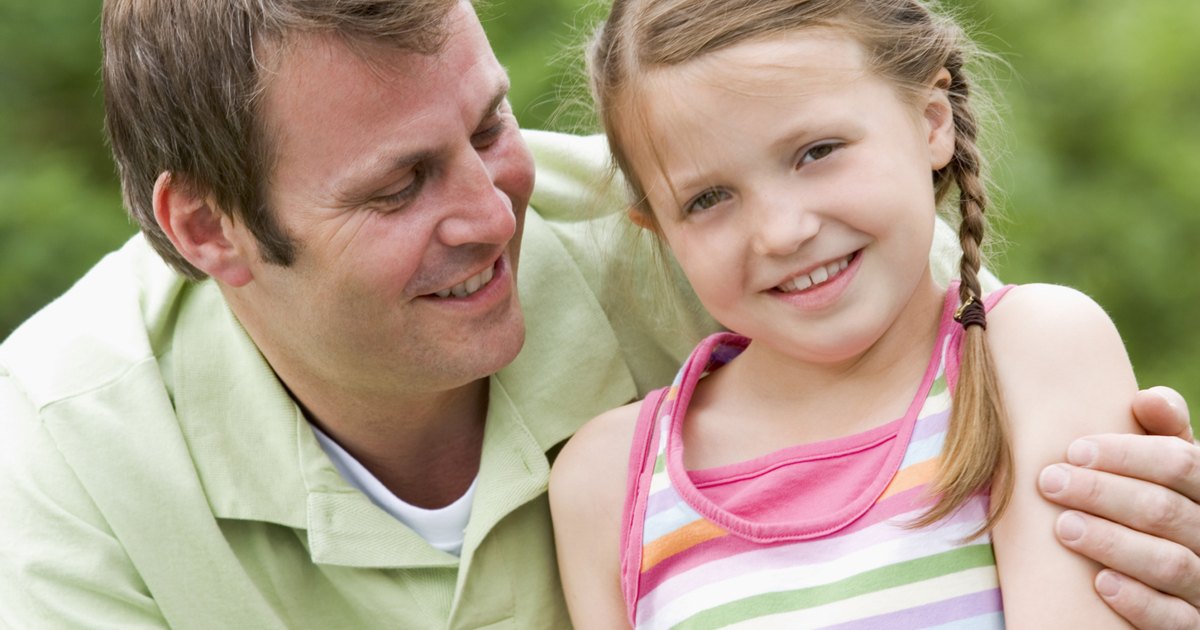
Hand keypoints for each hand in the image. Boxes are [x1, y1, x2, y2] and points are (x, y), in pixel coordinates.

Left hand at [1039, 386, 1198, 628]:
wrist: (1151, 573)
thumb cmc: (1146, 500)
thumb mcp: (1158, 466)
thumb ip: (1159, 430)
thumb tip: (1148, 399)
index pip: (1181, 463)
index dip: (1127, 454)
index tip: (1073, 449)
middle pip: (1166, 511)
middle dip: (1104, 493)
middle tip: (1050, 482)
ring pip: (1171, 563)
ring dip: (1113, 543)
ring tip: (1064, 527)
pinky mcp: (1194, 623)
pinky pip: (1175, 619)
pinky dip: (1140, 601)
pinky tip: (1100, 584)